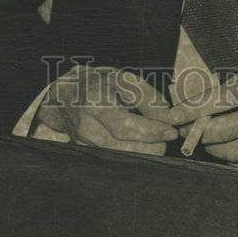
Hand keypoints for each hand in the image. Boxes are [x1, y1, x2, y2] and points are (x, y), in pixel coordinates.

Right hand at [34, 64, 178, 155]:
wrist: (65, 94)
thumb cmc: (99, 83)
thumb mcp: (123, 79)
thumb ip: (147, 96)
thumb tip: (170, 116)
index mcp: (94, 102)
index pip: (125, 125)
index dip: (151, 131)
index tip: (172, 131)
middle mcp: (85, 126)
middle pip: (121, 146)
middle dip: (151, 146)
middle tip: (168, 138)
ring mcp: (82, 142)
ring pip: (118, 156)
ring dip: (143, 152)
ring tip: (159, 143)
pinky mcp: (84, 152)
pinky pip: (112, 157)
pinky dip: (131, 154)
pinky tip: (143, 146)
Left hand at [163, 51, 237, 167]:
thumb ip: (237, 82)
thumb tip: (206, 101)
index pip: (215, 102)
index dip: (188, 112)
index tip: (170, 117)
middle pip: (219, 132)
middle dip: (194, 133)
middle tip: (183, 130)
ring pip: (231, 153)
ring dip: (209, 149)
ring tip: (202, 140)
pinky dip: (231, 158)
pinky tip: (224, 149)